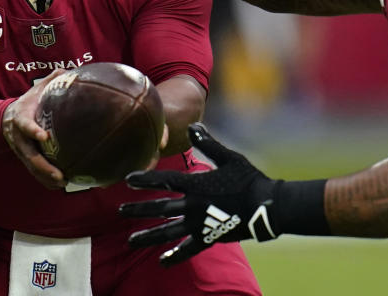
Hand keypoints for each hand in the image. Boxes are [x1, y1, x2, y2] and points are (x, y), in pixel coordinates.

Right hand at [2, 76, 66, 189]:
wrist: (6, 117)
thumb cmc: (28, 101)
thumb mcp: (36, 89)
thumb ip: (52, 79)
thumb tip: (71, 71)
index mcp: (20, 117)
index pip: (24, 124)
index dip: (32, 130)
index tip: (44, 136)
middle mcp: (18, 137)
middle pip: (28, 154)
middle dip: (42, 166)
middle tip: (59, 175)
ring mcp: (20, 149)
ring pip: (31, 166)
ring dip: (45, 176)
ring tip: (62, 183)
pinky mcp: (24, 157)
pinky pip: (33, 171)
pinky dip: (44, 179)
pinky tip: (59, 185)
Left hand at [119, 123, 280, 265]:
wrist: (266, 206)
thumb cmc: (248, 178)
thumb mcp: (228, 157)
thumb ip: (208, 144)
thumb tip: (192, 126)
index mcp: (196, 184)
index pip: (164, 180)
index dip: (145, 179)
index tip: (127, 179)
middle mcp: (193, 205)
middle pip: (159, 208)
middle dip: (138, 209)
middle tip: (120, 211)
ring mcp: (199, 224)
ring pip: (168, 231)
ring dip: (148, 236)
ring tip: (131, 240)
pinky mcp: (209, 238)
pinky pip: (187, 249)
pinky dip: (174, 256)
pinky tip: (162, 261)